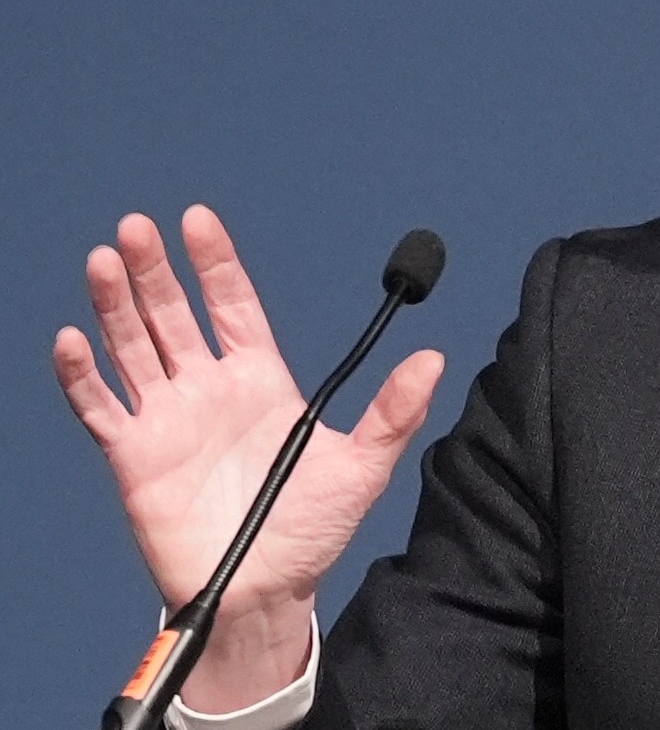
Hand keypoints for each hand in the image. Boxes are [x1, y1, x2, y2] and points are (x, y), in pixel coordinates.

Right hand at [52, 205, 444, 710]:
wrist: (265, 593)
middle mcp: (207, 389)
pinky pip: (99, 407)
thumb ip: (394, 411)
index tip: (198, 219)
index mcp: (259, 380)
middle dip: (155, 271)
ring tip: (104, 260)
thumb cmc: (312, 530)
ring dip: (115, 305)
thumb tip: (434, 359)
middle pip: (173, 315)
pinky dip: (81, 375)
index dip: (215, 262)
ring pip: (132, 347)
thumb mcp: (363, 466)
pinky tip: (72, 340)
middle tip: (137, 227)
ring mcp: (167, 419)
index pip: (232, 304)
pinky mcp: (133, 456)